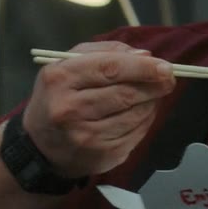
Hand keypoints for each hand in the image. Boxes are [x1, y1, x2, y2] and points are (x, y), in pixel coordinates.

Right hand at [23, 41, 174, 177]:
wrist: (39, 146)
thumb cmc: (58, 97)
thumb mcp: (67, 65)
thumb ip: (104, 52)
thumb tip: (144, 55)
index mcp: (60, 79)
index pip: (110, 68)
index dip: (142, 67)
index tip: (165, 66)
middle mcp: (69, 109)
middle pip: (125, 93)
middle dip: (153, 85)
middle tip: (168, 79)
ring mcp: (85, 136)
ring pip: (134, 115)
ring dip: (151, 103)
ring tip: (152, 94)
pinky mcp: (100, 155)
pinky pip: (135, 134)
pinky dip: (145, 121)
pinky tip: (141, 113)